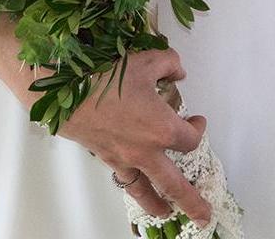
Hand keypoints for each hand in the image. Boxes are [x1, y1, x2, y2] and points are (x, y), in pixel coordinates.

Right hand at [58, 48, 211, 224]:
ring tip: (169, 213)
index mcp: (162, 129)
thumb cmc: (110, 78)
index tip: (197, 120)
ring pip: (147, 190)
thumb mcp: (149, 61)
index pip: (190, 139)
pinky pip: (125, 181)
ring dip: (160, 204)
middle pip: (175, 184)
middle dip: (191, 200)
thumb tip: (178, 72)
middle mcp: (146, 151)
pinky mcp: (108, 159)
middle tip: (204, 214)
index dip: (198, 129)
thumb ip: (171, 64)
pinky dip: (135, 190)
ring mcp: (126, 159)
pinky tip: (139, 192)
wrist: (69, 94)